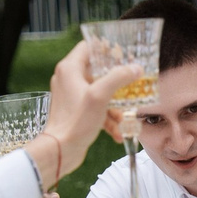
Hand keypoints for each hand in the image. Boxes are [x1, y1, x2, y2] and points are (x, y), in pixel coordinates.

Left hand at [47, 39, 140, 168]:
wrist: (60, 150)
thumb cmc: (76, 121)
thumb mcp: (100, 96)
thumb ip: (119, 78)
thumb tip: (136, 68)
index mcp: (70, 69)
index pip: (88, 47)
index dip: (106, 49)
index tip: (123, 55)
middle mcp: (68, 79)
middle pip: (96, 71)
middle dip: (116, 81)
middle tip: (132, 82)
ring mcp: (71, 96)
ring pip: (98, 92)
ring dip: (114, 104)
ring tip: (125, 117)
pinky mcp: (74, 111)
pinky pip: (95, 108)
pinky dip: (106, 118)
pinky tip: (118, 132)